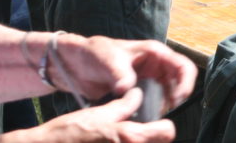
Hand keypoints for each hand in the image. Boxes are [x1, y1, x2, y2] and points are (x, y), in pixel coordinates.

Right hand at [16, 87, 175, 142]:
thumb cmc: (68, 134)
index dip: (163, 125)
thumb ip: (124, 106)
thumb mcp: (99, 113)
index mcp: (129, 137)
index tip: (156, 123)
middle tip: (135, 132)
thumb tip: (137, 97)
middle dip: (149, 138)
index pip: (167, 132)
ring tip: (119, 139)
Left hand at [50, 35, 196, 117]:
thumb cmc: (94, 53)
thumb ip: (119, 73)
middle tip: (166, 112)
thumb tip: (127, 88)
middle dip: (177, 97)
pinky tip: (145, 117)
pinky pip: (154, 102)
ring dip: (165, 106)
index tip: (177, 99)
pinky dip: (153, 110)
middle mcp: (155, 66)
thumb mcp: (108, 59)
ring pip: (168, 94)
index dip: (185, 82)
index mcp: (154, 53)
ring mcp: (148, 80)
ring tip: (154, 117)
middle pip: (179, 82)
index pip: (182, 66)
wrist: (76, 65)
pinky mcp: (139, 92)